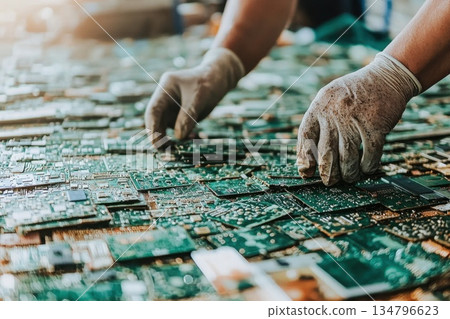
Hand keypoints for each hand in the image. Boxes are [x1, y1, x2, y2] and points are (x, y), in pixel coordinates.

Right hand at [145, 48, 244, 143]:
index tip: (155, 142)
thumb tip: (178, 136)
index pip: (154, 109)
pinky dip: (180, 137)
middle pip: (156, 119)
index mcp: (166, 87)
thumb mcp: (199, 98)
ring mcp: (171, 107)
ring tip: (174, 150)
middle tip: (163, 151)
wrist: (219, 78)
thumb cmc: (209, 82)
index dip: (152, 126)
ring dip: (168, 138)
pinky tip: (190, 141)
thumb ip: (188, 116)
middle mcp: (165, 98)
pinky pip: (177, 129)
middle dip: (158, 135)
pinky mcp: (179, 115)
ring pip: (165, 126)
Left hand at [297, 52, 421, 185]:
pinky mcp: (376, 125)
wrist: (385, 77)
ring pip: (347, 158)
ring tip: (349, 177)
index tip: (306, 172)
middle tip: (329, 181)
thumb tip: (306, 157)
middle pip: (325, 153)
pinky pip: (370, 155)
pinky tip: (366, 168)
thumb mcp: (328, 99)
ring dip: (348, 173)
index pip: (305, 137)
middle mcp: (335, 113)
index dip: (304, 158)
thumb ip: (317, 123)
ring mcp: (355, 120)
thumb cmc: (353, 94)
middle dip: (327, 173)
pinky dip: (368, 166)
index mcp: (319, 107)